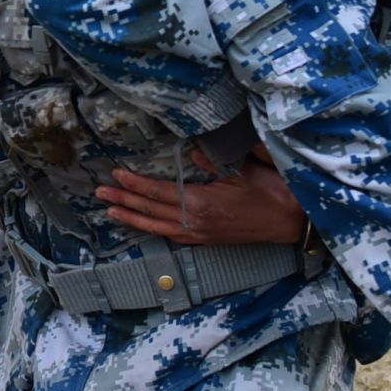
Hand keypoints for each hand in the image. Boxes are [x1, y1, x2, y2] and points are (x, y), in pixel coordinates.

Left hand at [97, 148, 306, 244]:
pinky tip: (144, 224)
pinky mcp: (206, 240)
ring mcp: (200, 234)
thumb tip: (192, 150)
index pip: (159, 192)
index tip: (117, 175)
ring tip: (111, 212)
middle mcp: (195, 222)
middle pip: (151, 211)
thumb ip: (216, 160)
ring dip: (132, 218)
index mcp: (202, 204)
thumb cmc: (271, 193)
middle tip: (100, 194)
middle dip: (124, 201)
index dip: (135, 184)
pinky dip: (153, 229)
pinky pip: (172, 235)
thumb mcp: (245, 170)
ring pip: (157, 227)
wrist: (290, 222)